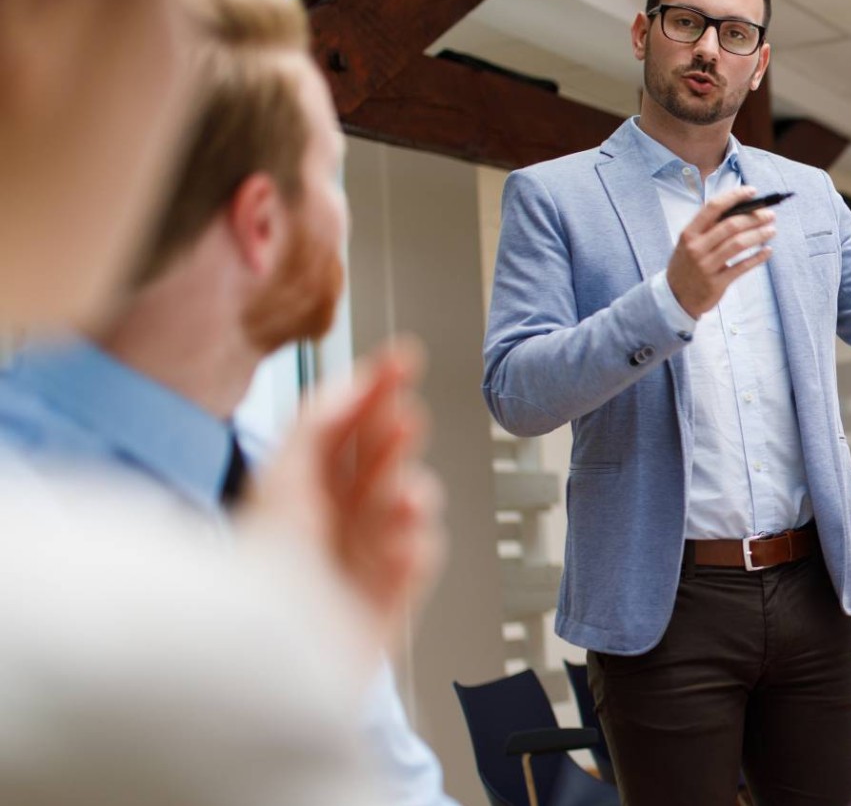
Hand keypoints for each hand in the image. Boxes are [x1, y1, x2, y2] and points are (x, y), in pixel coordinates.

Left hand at [239, 340, 443, 646]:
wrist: (263, 668)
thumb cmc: (257, 581)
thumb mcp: (281, 484)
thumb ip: (315, 429)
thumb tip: (351, 383)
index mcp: (300, 486)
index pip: (343, 425)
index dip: (373, 388)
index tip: (402, 357)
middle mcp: (334, 516)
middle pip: (378, 458)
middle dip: (395, 434)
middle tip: (405, 416)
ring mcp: (364, 555)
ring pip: (405, 504)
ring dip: (411, 492)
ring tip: (408, 493)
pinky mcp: (389, 595)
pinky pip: (418, 558)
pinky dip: (416, 548)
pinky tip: (407, 546)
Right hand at [665, 186, 776, 317]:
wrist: (675, 296)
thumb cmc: (687, 264)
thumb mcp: (689, 242)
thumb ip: (709, 227)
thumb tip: (741, 209)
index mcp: (689, 233)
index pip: (713, 207)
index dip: (734, 196)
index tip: (752, 191)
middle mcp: (696, 247)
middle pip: (730, 225)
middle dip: (754, 217)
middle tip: (770, 214)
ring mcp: (706, 266)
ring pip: (738, 244)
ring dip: (758, 235)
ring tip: (772, 230)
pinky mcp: (716, 283)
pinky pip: (742, 267)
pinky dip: (757, 258)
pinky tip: (768, 251)